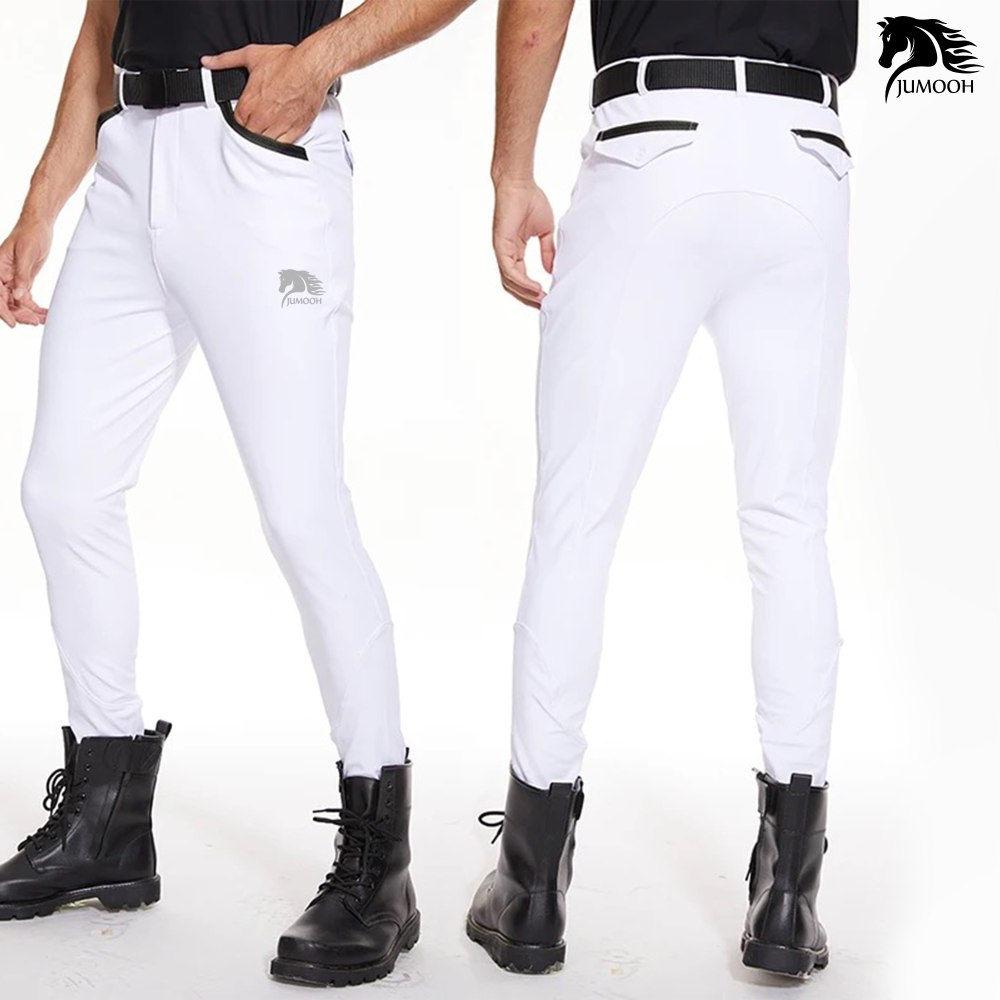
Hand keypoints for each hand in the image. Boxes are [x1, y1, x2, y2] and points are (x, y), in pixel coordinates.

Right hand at [0, 215, 51, 328]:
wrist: (39, 226)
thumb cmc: (31, 234)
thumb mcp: (26, 254)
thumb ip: (21, 275)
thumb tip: (17, 295)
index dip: (3, 311)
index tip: (13, 323)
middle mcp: (2, 276)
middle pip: (6, 302)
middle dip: (20, 314)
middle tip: (35, 321)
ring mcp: (12, 280)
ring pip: (17, 304)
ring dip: (29, 314)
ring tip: (44, 320)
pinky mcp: (23, 282)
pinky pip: (26, 300)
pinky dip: (36, 309)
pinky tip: (45, 315)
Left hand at [202, 43, 328, 144]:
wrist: (311, 67)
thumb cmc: (286, 62)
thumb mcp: (251, 55)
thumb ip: (226, 60)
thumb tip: (208, 61)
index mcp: (250, 102)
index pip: (236, 123)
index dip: (238, 123)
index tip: (242, 120)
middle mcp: (263, 117)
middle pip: (249, 136)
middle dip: (249, 133)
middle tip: (252, 128)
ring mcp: (279, 126)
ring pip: (264, 145)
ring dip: (262, 142)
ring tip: (263, 136)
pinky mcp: (295, 130)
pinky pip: (283, 146)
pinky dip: (278, 147)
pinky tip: (276, 143)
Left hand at [492, 180, 554, 308]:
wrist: (520, 184)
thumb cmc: (531, 201)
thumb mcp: (545, 231)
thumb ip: (547, 251)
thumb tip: (551, 270)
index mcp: (514, 251)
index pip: (520, 279)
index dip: (532, 291)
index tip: (547, 299)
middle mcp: (505, 254)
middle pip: (512, 286)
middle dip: (528, 299)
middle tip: (544, 307)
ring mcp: (502, 251)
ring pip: (510, 282)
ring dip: (526, 294)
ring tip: (542, 300)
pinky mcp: (501, 246)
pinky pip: (510, 270)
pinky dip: (522, 282)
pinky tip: (536, 288)